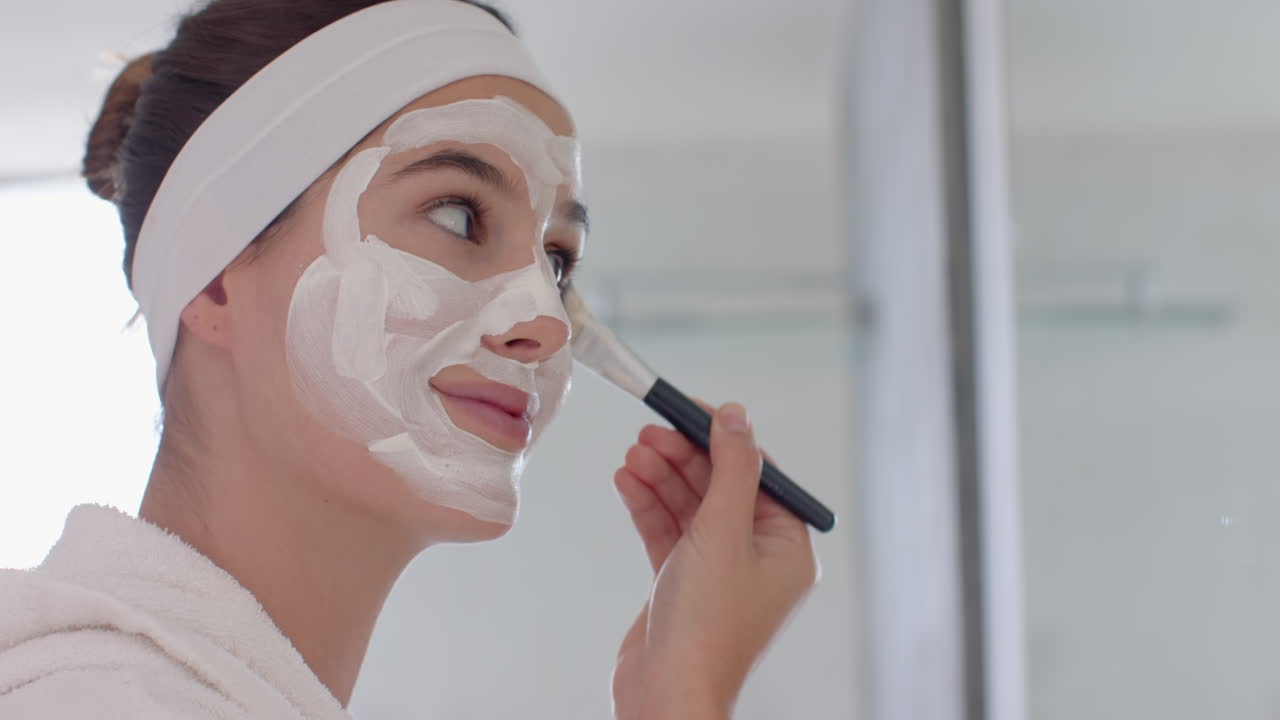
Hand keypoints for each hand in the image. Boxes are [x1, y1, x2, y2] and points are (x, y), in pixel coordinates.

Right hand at [611, 403, 817, 719]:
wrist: (666, 693)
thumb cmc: (706, 627)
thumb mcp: (723, 532)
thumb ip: (731, 469)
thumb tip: (736, 417)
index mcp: (786, 548)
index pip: (758, 475)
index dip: (723, 439)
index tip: (690, 409)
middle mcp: (756, 558)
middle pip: (720, 486)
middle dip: (684, 456)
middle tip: (650, 432)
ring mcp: (718, 571)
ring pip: (690, 506)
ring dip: (661, 477)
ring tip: (633, 455)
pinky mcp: (682, 583)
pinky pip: (668, 531)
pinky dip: (648, 505)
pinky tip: (627, 482)